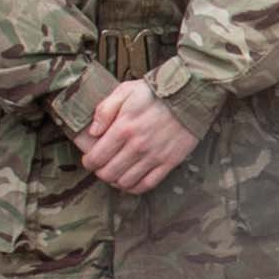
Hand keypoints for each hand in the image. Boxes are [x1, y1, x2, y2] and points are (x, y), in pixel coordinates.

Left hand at [80, 79, 200, 192]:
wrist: (191, 96)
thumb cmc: (156, 93)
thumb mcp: (125, 91)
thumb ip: (104, 110)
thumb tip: (92, 131)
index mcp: (123, 128)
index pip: (97, 157)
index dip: (88, 162)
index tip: (89, 159)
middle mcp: (137, 146)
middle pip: (109, 173)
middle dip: (100, 172)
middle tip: (101, 166)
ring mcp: (154, 156)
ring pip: (126, 182)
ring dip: (116, 181)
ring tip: (115, 173)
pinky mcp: (169, 162)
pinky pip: (147, 185)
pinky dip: (135, 187)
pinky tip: (130, 181)